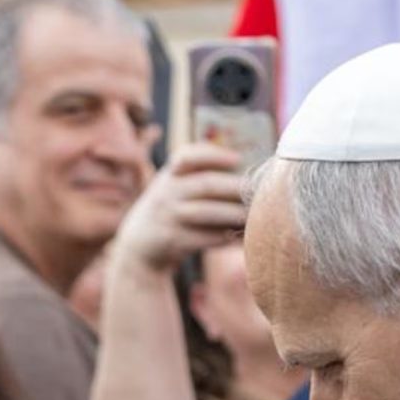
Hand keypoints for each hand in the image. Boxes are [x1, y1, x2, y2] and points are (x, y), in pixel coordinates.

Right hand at [111, 142, 247, 274]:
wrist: (138, 244)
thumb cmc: (171, 209)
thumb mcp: (175, 184)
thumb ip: (201, 172)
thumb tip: (248, 170)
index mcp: (171, 173)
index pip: (188, 155)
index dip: (214, 155)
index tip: (237, 159)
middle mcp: (167, 191)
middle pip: (206, 184)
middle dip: (235, 187)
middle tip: (260, 192)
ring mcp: (168, 216)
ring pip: (207, 212)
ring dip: (234, 214)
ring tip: (254, 215)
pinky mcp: (172, 240)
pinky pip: (204, 237)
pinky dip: (225, 236)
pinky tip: (240, 235)